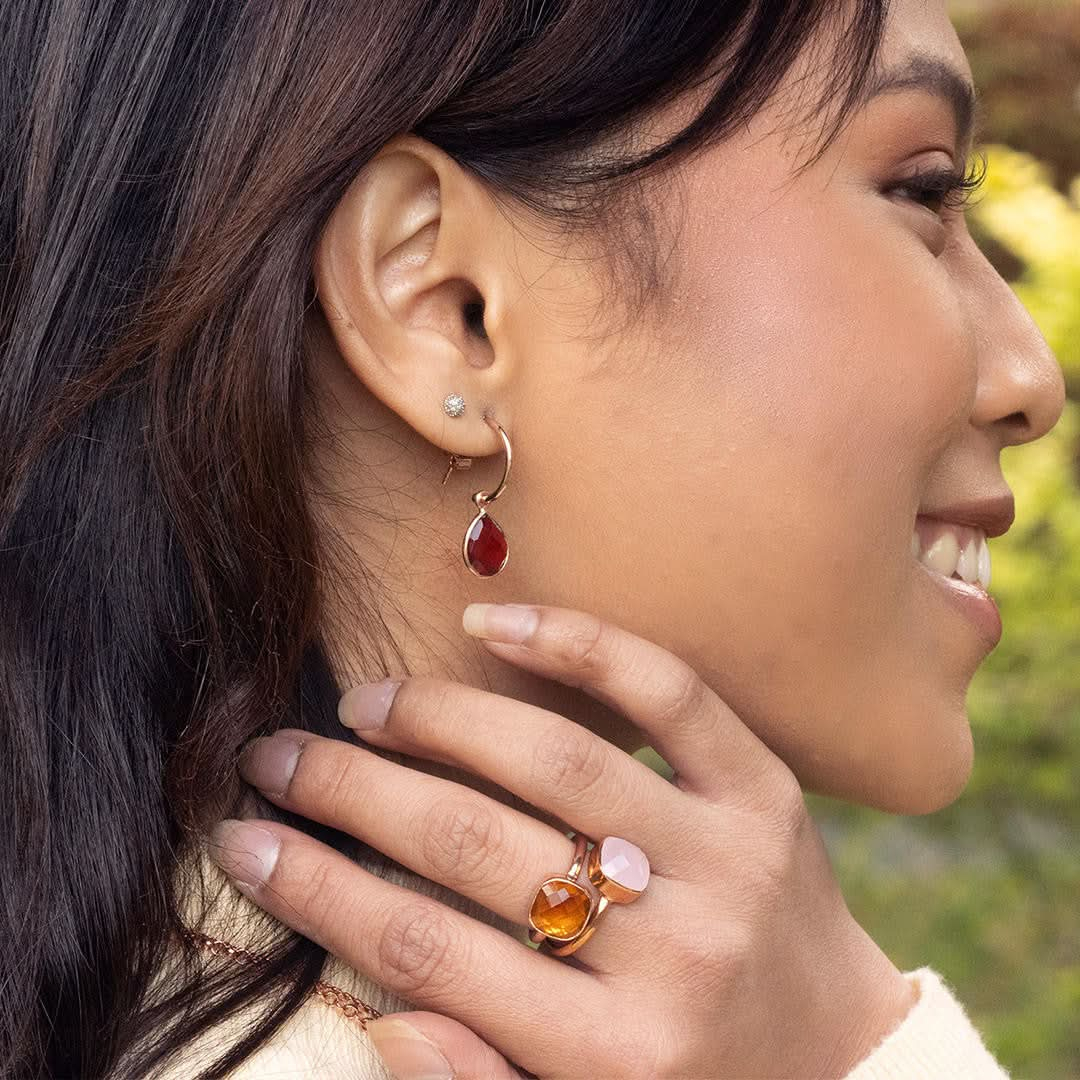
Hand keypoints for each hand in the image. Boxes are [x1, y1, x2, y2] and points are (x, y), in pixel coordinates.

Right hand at [208, 603, 915, 1078]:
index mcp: (615, 1060)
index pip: (425, 954)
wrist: (846, 1059)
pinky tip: (495, 621)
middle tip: (278, 757)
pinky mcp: (766, 792)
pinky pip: (668, 694)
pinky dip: (578, 646)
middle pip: (474, 847)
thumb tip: (382, 1015)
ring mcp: (726, 858)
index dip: (316, 888)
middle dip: (352, 793)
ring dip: (441, 719)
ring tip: (363, 704)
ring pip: (558, 760)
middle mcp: (672, 955)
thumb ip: (483, 1077)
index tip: (244, 838)